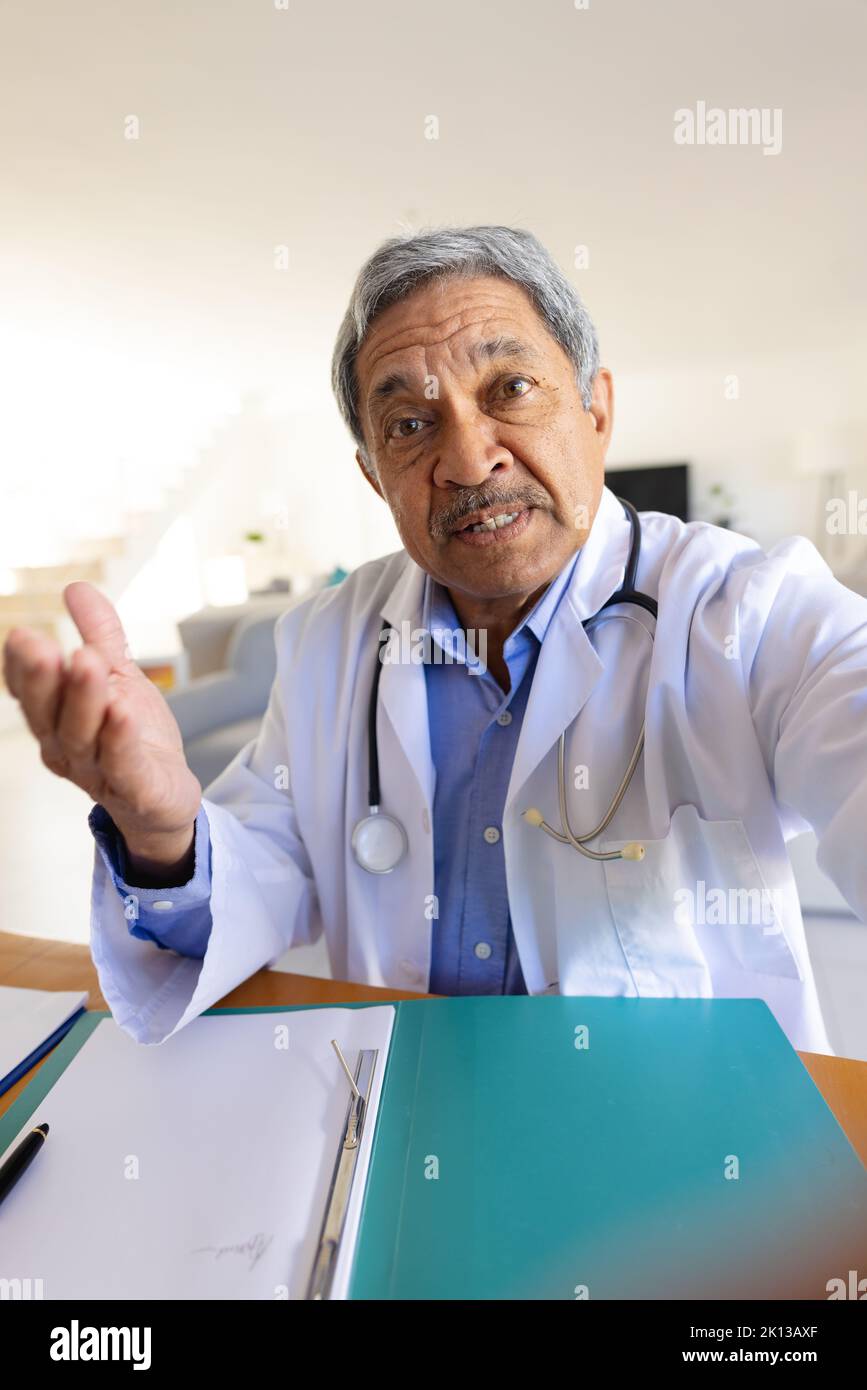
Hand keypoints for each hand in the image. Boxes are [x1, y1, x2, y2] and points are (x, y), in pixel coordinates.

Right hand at [3, 582, 200, 866]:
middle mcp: (67, 747)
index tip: (22, 635)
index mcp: (56, 720)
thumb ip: (101, 635)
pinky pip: (123, 763)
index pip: (30, 693)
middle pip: (48, 713)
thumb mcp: (119, 678)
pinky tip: (122, 710)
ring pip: (83, 735)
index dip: (22, 668)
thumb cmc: (135, 739)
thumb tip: (76, 587)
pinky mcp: (134, 789)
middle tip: (42, 644)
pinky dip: (120, 737)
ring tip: (86, 661)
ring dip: (83, 697)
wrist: (166, 797)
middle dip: (43, 678)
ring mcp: (98, 771)